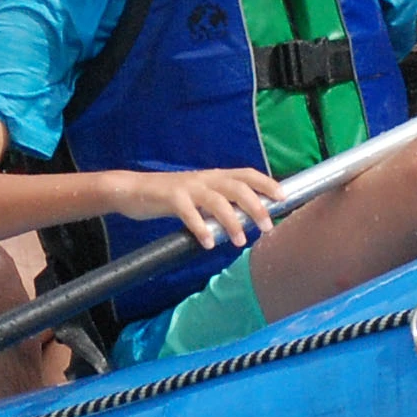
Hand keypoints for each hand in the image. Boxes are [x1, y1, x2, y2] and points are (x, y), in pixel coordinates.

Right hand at [111, 164, 279, 249]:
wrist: (133, 190)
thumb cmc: (170, 197)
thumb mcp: (200, 197)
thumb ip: (220, 204)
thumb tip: (246, 219)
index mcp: (214, 176)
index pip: (246, 174)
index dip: (266, 183)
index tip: (283, 198)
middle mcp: (205, 178)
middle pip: (237, 186)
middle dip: (256, 205)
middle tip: (267, 226)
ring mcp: (187, 187)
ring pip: (217, 200)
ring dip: (232, 221)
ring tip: (240, 241)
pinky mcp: (170, 197)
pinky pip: (189, 213)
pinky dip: (200, 228)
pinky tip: (208, 243)